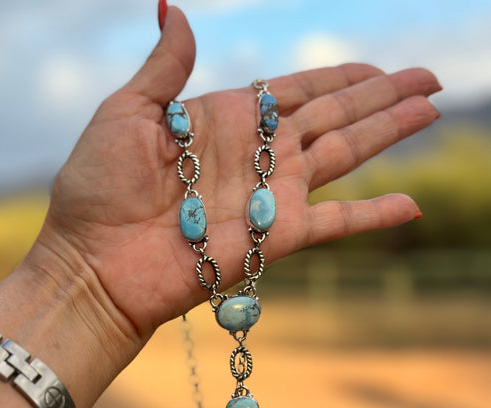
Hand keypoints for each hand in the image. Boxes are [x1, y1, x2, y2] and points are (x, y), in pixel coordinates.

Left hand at [36, 6, 440, 348]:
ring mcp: (270, 197)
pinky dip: (374, 215)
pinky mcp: (276, 238)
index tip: (379, 69)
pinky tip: (410, 205)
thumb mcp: (126, 112)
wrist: (94, 263)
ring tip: (430, 111)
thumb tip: (176, 9)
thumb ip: (164, 68)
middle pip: (335, 117)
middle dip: (383, 98)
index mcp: (227, 119)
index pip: (298, 90)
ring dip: (389, 134)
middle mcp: (258, 155)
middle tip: (429, 80)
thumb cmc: (96, 189)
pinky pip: (336, 223)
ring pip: (345, 156)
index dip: (342, 76)